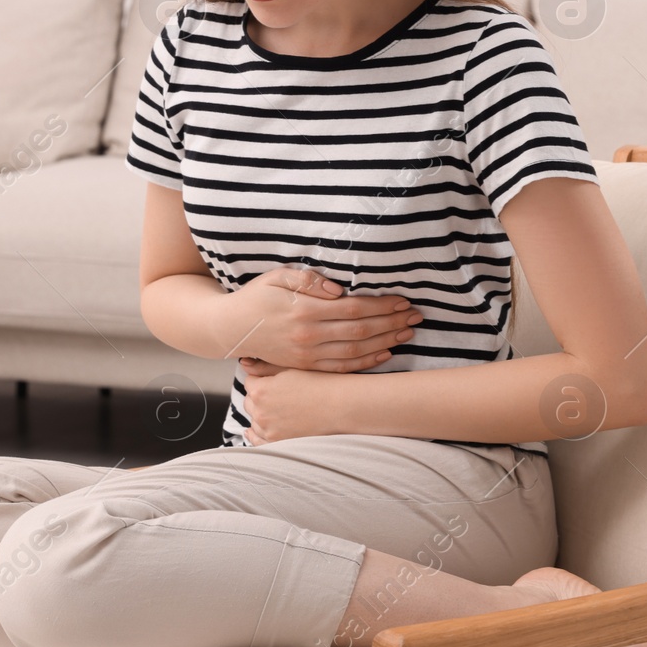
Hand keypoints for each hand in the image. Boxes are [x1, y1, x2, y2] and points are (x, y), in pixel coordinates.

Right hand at [226, 267, 421, 372]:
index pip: (354, 309)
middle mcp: (309, 337)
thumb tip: (340, 289)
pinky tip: (385, 354)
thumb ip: (309, 281)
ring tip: (408, 333)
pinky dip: (366, 363)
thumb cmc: (257, 297)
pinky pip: (342, 368)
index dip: (381, 306)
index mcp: (305, 311)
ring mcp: (308, 356)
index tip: (402, 300)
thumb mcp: (278, 277)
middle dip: (392, 323)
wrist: (231, 328)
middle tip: (416, 316)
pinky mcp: (306, 366)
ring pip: (355, 352)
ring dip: (385, 342)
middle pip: (361, 331)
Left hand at [240, 367, 342, 443]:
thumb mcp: (291, 369)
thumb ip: (264, 368)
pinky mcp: (278, 443)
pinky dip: (254, 435)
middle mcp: (260, 412)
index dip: (261, 379)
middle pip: (250, 402)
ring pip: (254, 420)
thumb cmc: (320, 384)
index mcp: (260, 390)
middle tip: (276, 393)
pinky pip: (257, 441)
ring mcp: (268, 430)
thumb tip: (245, 365)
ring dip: (260, 414)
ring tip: (275, 409)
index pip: (250, 382)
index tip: (271, 380)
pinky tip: (251, 432)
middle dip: (259, 397)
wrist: (341, 406)